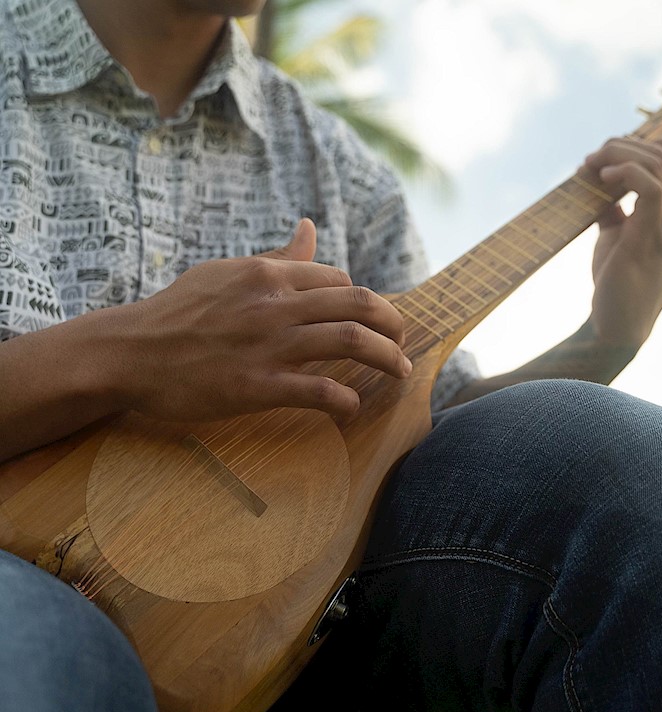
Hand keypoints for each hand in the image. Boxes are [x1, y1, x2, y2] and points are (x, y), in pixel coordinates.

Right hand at [116, 219, 410, 420]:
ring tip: (401, 372)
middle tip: (404, 341)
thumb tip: (309, 227)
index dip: (366, 301)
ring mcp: (268, 345)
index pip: (339, 280)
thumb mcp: (227, 272)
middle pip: (359, 304)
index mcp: (268, 274)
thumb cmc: (177, 312)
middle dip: (394, 324)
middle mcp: (276, 304)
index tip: (375, 319)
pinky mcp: (257, 386)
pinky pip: (319, 391)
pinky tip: (352, 407)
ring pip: (351, 342)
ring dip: (388, 358)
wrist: (129, 353)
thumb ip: (275, 257)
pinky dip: (346, 399)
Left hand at [582, 137, 661, 346]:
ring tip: (590, 164)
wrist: (617, 326)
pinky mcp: (651, 238)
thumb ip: (617, 212)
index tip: (616, 153)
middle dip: (625, 146)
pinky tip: (602, 178)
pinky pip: (650, 187)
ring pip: (657, 165)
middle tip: (592, 158)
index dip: (654, 144)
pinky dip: (625, 172)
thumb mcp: (619, 239)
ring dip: (618, 155)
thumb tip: (600, 188)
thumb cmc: (618, 284)